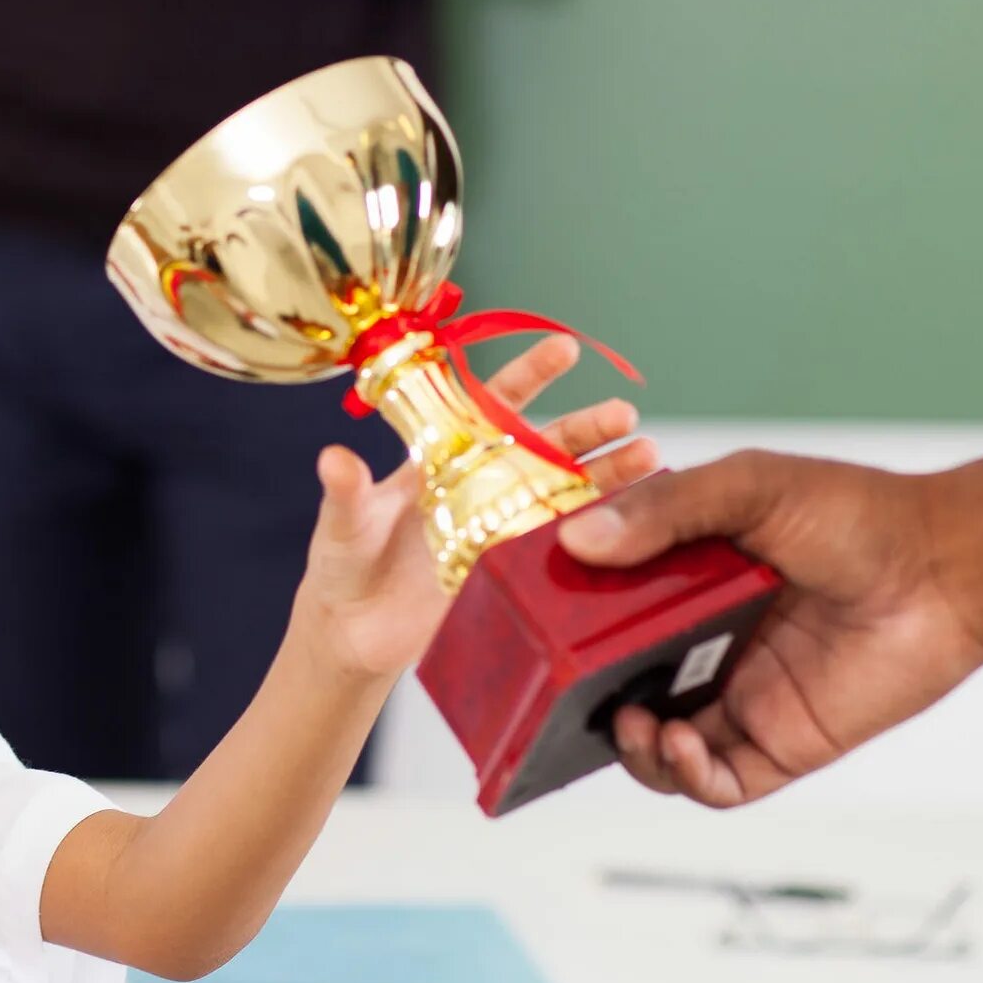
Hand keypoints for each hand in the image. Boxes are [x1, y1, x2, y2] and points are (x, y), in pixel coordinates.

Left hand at [294, 335, 658, 680]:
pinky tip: (639, 520)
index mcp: (442, 459)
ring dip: (607, 475)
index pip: (490, 404)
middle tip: (624, 414)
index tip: (565, 350)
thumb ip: (346, 493)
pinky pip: (565, 545)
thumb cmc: (343, 567)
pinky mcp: (514, 571)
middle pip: (543, 446)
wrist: (355, 633)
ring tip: (649, 458)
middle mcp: (481, 485)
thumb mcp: (343, 526)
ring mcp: (502, 527)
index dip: (528, 376)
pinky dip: (602, 530)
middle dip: (585, 428)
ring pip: (565, 492)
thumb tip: (333, 458)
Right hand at [559, 452, 982, 807]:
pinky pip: (715, 782)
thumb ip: (663, 512)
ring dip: (629, 749)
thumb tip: (576, 542)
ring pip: (657, 748)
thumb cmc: (854, 515)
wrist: (946, 567)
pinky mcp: (781, 743)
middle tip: (561, 695)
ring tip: (633, 724)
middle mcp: (707, 646)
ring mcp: (742, 698)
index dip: (566, 630)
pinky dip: (683, 777)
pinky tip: (681, 745)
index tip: (532, 629)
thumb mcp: (746, 489)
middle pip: (618, 688)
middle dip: (582, 703)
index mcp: (689, 585)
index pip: (606, 615)